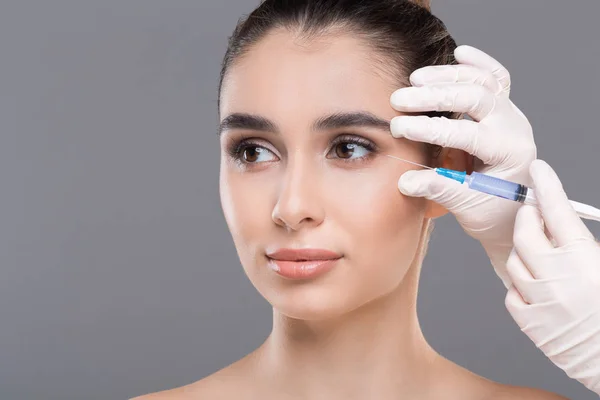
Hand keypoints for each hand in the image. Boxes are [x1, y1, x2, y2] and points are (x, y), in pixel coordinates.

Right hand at [389, 45, 535, 287]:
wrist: (513, 212)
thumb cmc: (493, 213)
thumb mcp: (467, 207)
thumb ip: (440, 189)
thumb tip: (406, 180)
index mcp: (510, 153)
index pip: (468, 133)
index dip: (430, 128)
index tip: (399, 127)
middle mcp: (515, 128)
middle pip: (476, 98)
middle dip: (434, 96)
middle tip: (399, 99)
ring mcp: (510, 115)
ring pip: (483, 82)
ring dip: (447, 77)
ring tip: (415, 79)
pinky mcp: (502, 110)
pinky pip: (496, 79)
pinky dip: (478, 64)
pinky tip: (460, 54)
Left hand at [504, 159, 599, 394]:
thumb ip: (587, 242)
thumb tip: (568, 221)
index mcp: (584, 259)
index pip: (558, 211)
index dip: (546, 186)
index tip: (538, 170)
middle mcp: (557, 276)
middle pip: (525, 231)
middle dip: (529, 217)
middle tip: (536, 215)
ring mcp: (539, 299)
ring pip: (514, 260)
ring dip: (524, 251)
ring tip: (541, 255)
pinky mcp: (528, 321)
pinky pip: (511, 291)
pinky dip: (521, 284)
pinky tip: (537, 285)